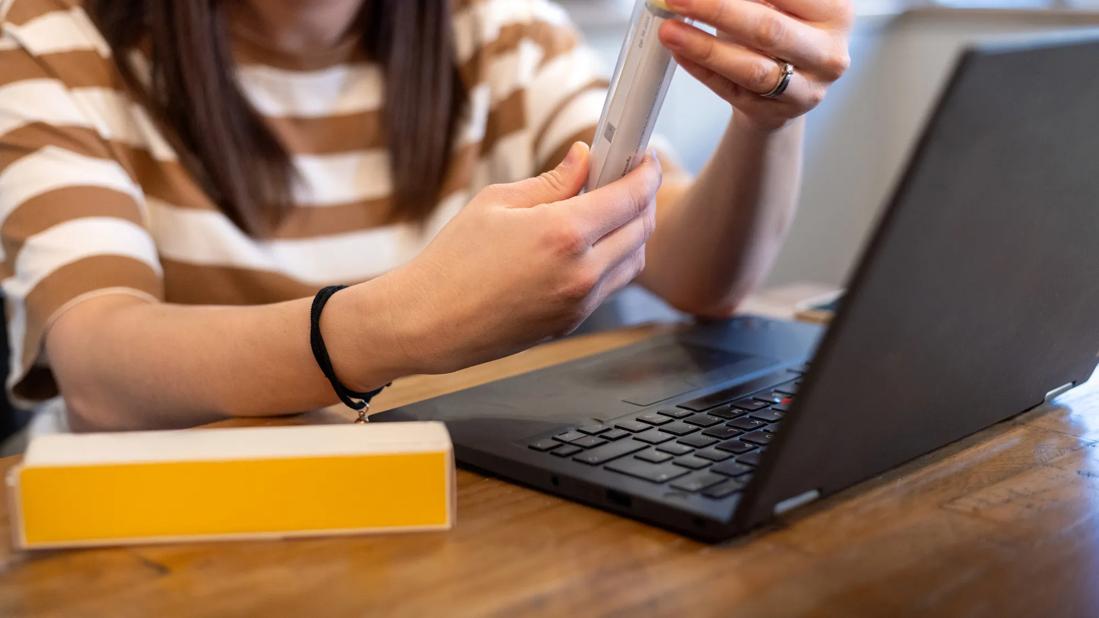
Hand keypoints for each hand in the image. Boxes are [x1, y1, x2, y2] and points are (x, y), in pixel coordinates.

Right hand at [371, 143, 660, 373]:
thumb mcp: (498, 202)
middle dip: (643, 198)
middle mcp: (581, 272)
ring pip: (633, 261)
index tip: (644, 158)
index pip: (630, 197)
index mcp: (563, 233)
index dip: (645, 172)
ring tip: (607, 211)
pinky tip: (589, 244)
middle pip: (641, 229)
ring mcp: (580, 302)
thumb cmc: (453, 260)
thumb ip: (552, 181)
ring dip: (632, 232)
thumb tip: (585, 158)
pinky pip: (610, 285)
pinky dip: (613, 260)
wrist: (428, 323)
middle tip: (626, 178)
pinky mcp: (572, 321)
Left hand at [659, 0, 852, 129]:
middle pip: (768, 29)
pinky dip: (702, 69)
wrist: (788, 81)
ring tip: (669, 30)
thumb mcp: (779, 3)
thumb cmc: (781, 28)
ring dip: (704, 48)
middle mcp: (828, 53)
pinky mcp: (775, 113)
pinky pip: (732, 91)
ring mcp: (805, 89)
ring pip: (751, 69)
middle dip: (717, 10)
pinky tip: (679, 51)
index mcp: (835, 12)